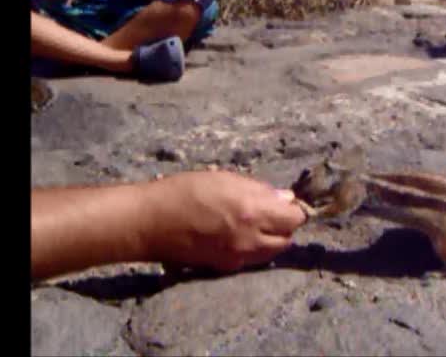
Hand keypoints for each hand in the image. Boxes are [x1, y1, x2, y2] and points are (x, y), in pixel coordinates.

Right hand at [143, 170, 306, 271]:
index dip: (292, 209)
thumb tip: (285, 197)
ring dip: (271, 239)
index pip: (294, 218)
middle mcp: (251, 237)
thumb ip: (259, 190)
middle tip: (270, 213)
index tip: (284, 202)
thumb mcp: (225, 179)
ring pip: (271, 252)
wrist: (151, 222)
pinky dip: (253, 249)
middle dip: (284, 225)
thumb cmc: (185, 191)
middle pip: (287, 238)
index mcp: (252, 211)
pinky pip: (252, 259)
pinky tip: (238, 236)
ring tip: (254, 225)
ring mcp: (238, 255)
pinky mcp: (225, 266)